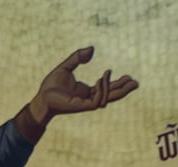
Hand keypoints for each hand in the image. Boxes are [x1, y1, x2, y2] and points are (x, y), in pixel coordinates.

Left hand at [23, 47, 137, 137]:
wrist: (42, 97)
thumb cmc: (51, 85)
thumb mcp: (66, 66)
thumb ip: (78, 57)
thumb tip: (92, 49)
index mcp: (87, 91)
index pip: (107, 88)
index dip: (118, 83)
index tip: (128, 77)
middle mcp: (88, 98)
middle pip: (111, 96)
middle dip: (124, 90)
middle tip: (136, 83)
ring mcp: (86, 103)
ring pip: (107, 99)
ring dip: (116, 89)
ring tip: (126, 80)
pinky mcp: (81, 106)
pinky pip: (97, 101)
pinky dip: (102, 90)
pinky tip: (102, 79)